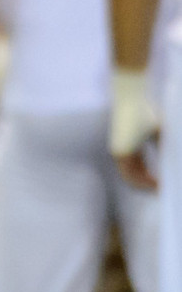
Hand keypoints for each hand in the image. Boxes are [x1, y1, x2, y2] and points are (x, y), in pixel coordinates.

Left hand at [113, 68, 158, 188]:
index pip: (139, 168)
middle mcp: (122, 152)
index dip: (150, 178)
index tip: (163, 184)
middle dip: (149, 186)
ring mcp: (119, 153)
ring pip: (132, 179)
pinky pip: (129, 174)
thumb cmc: (145, 110)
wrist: (131, 99)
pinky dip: (143, 182)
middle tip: (163, 192)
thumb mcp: (158, 132)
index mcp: (130, 147)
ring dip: (147, 187)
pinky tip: (157, 185)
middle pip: (135, 176)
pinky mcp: (120, 152)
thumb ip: (163, 146)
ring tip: (162, 191)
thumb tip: (173, 159)